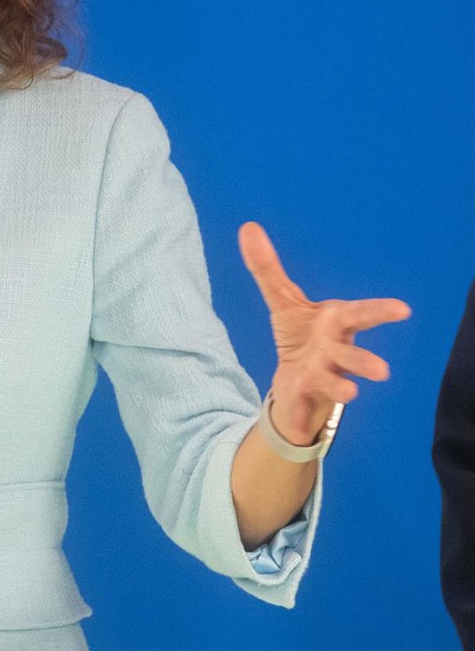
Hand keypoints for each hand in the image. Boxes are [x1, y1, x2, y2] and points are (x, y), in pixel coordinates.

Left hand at [238, 221, 410, 443]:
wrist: (297, 378)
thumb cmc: (301, 334)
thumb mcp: (281, 299)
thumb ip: (266, 267)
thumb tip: (248, 228)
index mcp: (335, 323)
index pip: (360, 314)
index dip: (380, 311)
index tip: (403, 309)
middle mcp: (336, 350)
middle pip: (353, 355)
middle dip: (365, 361)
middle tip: (382, 371)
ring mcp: (326, 375)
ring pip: (337, 384)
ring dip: (343, 390)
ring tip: (350, 395)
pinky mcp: (308, 395)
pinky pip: (306, 404)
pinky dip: (302, 413)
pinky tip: (299, 422)